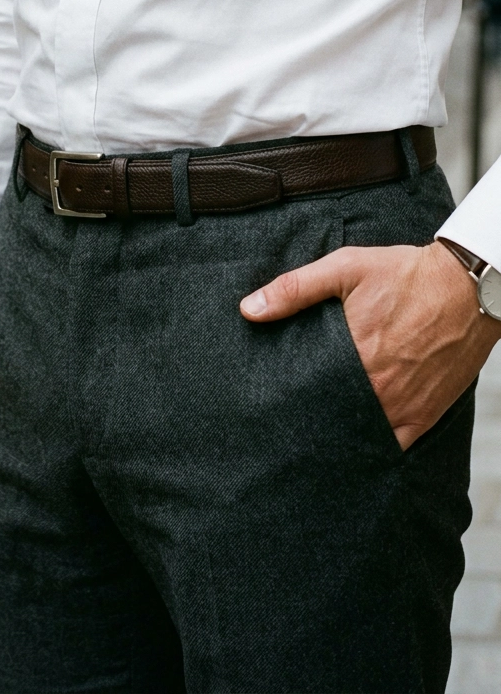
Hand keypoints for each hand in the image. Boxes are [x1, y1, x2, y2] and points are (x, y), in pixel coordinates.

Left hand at [240, 240, 500, 449]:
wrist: (468, 286)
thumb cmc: (406, 274)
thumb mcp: (345, 268)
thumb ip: (295, 289)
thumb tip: (248, 309)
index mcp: (354, 355)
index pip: (307, 394)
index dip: (286, 404)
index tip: (268, 409)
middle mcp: (379, 388)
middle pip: (331, 419)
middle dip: (309, 422)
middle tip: (285, 428)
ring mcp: (404, 406)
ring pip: (360, 437)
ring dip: (339, 436)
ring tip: (314, 440)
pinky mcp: (426, 414)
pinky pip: (395, 444)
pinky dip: (375, 447)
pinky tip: (356, 446)